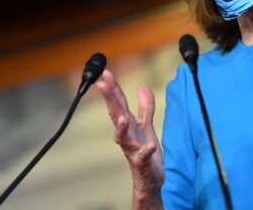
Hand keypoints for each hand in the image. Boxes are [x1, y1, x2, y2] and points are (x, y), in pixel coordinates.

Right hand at [97, 70, 163, 197]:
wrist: (149, 180)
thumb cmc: (145, 152)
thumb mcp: (147, 126)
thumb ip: (145, 107)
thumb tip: (142, 87)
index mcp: (128, 125)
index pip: (118, 103)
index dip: (113, 87)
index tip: (106, 73)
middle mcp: (126, 135)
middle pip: (115, 114)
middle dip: (109, 99)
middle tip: (102, 84)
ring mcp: (132, 149)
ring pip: (122, 137)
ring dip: (121, 127)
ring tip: (122, 117)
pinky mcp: (142, 162)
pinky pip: (142, 157)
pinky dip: (145, 151)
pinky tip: (149, 145)